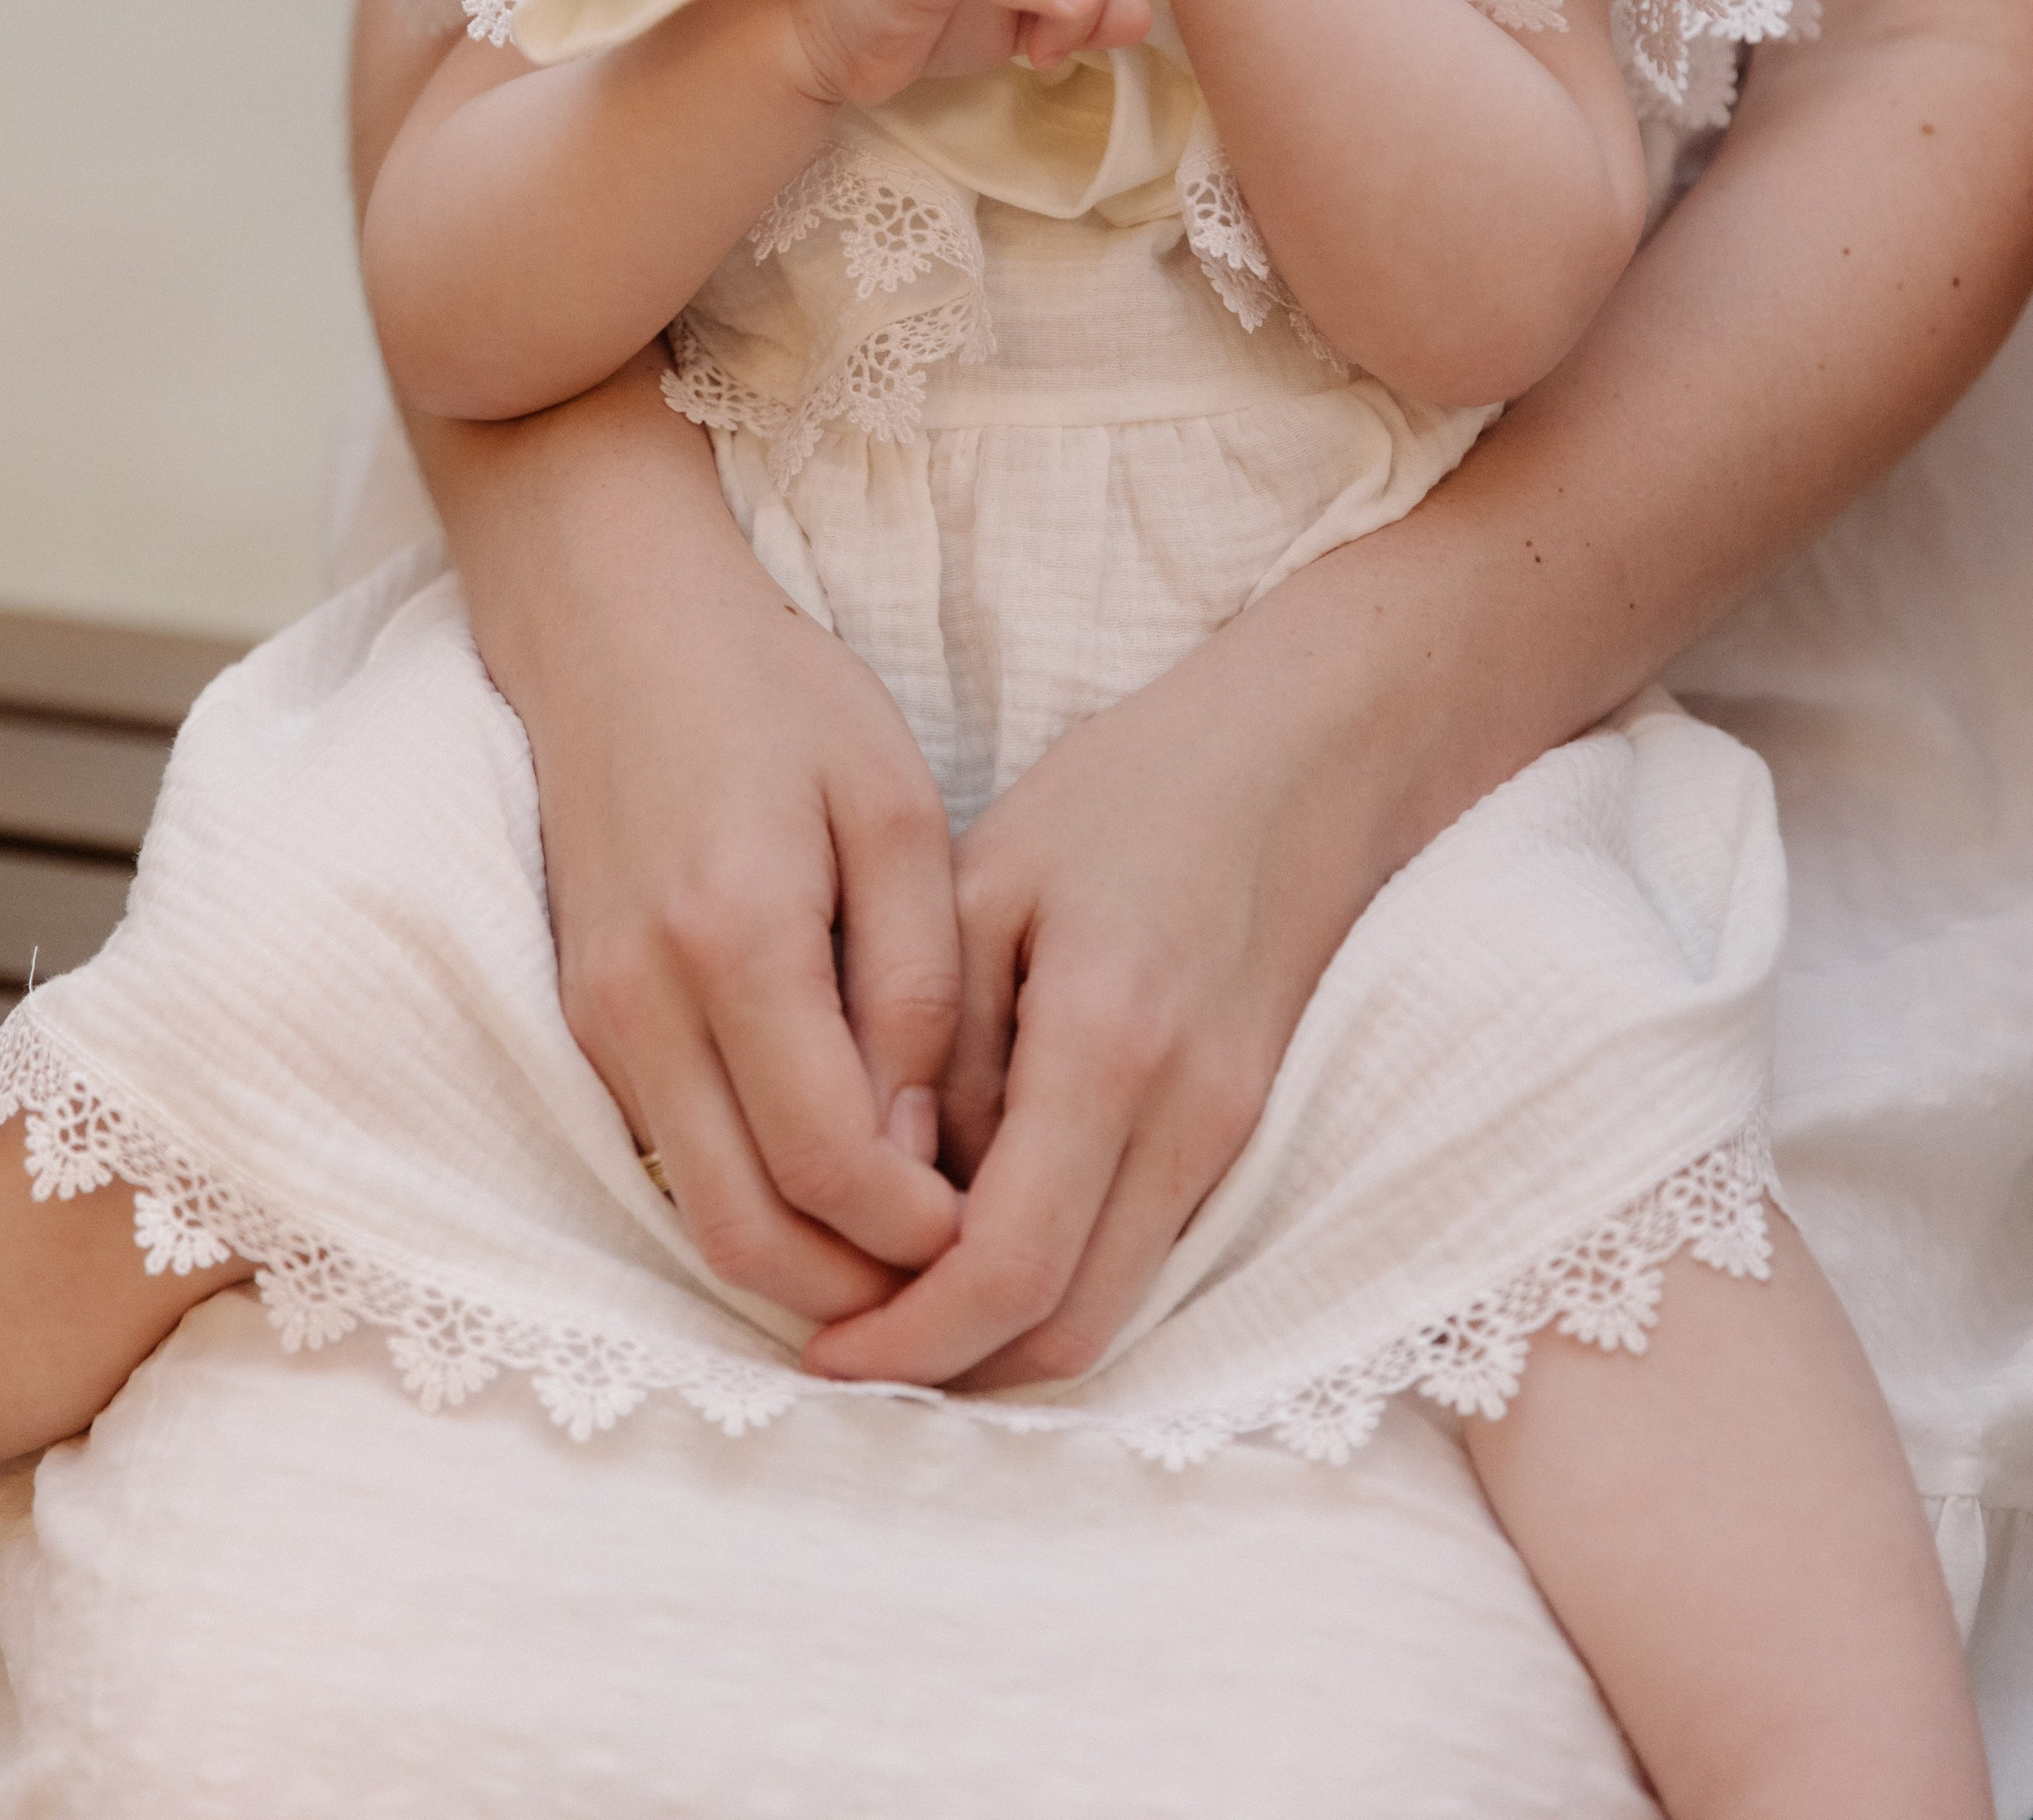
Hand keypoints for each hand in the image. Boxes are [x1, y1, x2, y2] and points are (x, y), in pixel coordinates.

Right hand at [476, 372, 970, 1317]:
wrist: (611, 626)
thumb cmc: (774, 696)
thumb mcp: (891, 808)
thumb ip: (915, 985)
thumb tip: (920, 1151)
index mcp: (738, 941)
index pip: (831, 1166)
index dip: (920, 1236)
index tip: (996, 1233)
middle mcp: (646, 1005)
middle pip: (748, 1236)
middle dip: (862, 1298)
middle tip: (959, 1295)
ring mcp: (598, 1021)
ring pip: (698, 1217)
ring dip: (804, 1267)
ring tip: (910, 1259)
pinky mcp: (582, 1021)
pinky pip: (670, 1160)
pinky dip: (751, 1204)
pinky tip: (832, 1189)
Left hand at [800, 599, 1389, 1390]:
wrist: (1304, 758)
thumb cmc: (1132, 792)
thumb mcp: (991, 877)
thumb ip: (936, 1039)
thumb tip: (890, 1185)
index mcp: (1110, 1042)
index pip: (1011, 1267)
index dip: (911, 1339)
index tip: (822, 1349)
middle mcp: (1189, 1117)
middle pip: (1071, 1332)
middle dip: (950, 1369)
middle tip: (845, 1349)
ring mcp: (1234, 1135)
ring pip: (1116, 1312)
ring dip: (1006, 1340)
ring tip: (894, 1308)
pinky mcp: (1245, 1132)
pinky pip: (1146, 1257)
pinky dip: (1061, 1285)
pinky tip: (980, 1245)